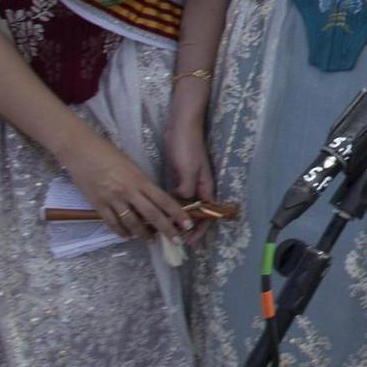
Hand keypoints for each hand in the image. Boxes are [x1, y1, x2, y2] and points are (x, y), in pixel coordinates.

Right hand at [59, 130, 193, 239]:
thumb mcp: (130, 165)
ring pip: (132, 223)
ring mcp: (112, 199)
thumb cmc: (106, 152)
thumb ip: (141, 182)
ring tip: (149, 239)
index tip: (187, 224)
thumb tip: (151, 198)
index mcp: (139, 179)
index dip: (177, 214)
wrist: (79, 149)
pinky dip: (121, 231)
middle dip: (166, 229)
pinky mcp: (97, 204)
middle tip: (175, 240)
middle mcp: (128, 191)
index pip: (163, 199)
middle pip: (152, 214)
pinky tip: (127, 235)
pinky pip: (112, 223)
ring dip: (142, 234)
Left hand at [163, 109, 216, 242]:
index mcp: (206, 187)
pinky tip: (160, 210)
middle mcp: (200, 187)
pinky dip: (171, 206)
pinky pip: (177, 196)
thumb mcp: (188, 169)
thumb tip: (182, 207)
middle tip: (173, 239)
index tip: (187, 242)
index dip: (199, 230)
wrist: (182, 124)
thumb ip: (187, 190)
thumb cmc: (187, 146)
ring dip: (178, 218)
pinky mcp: (180, 175)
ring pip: (186, 206)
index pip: (207, 215)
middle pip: (197, 213)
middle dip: (188, 228)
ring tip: (164, 229)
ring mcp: (190, 181)